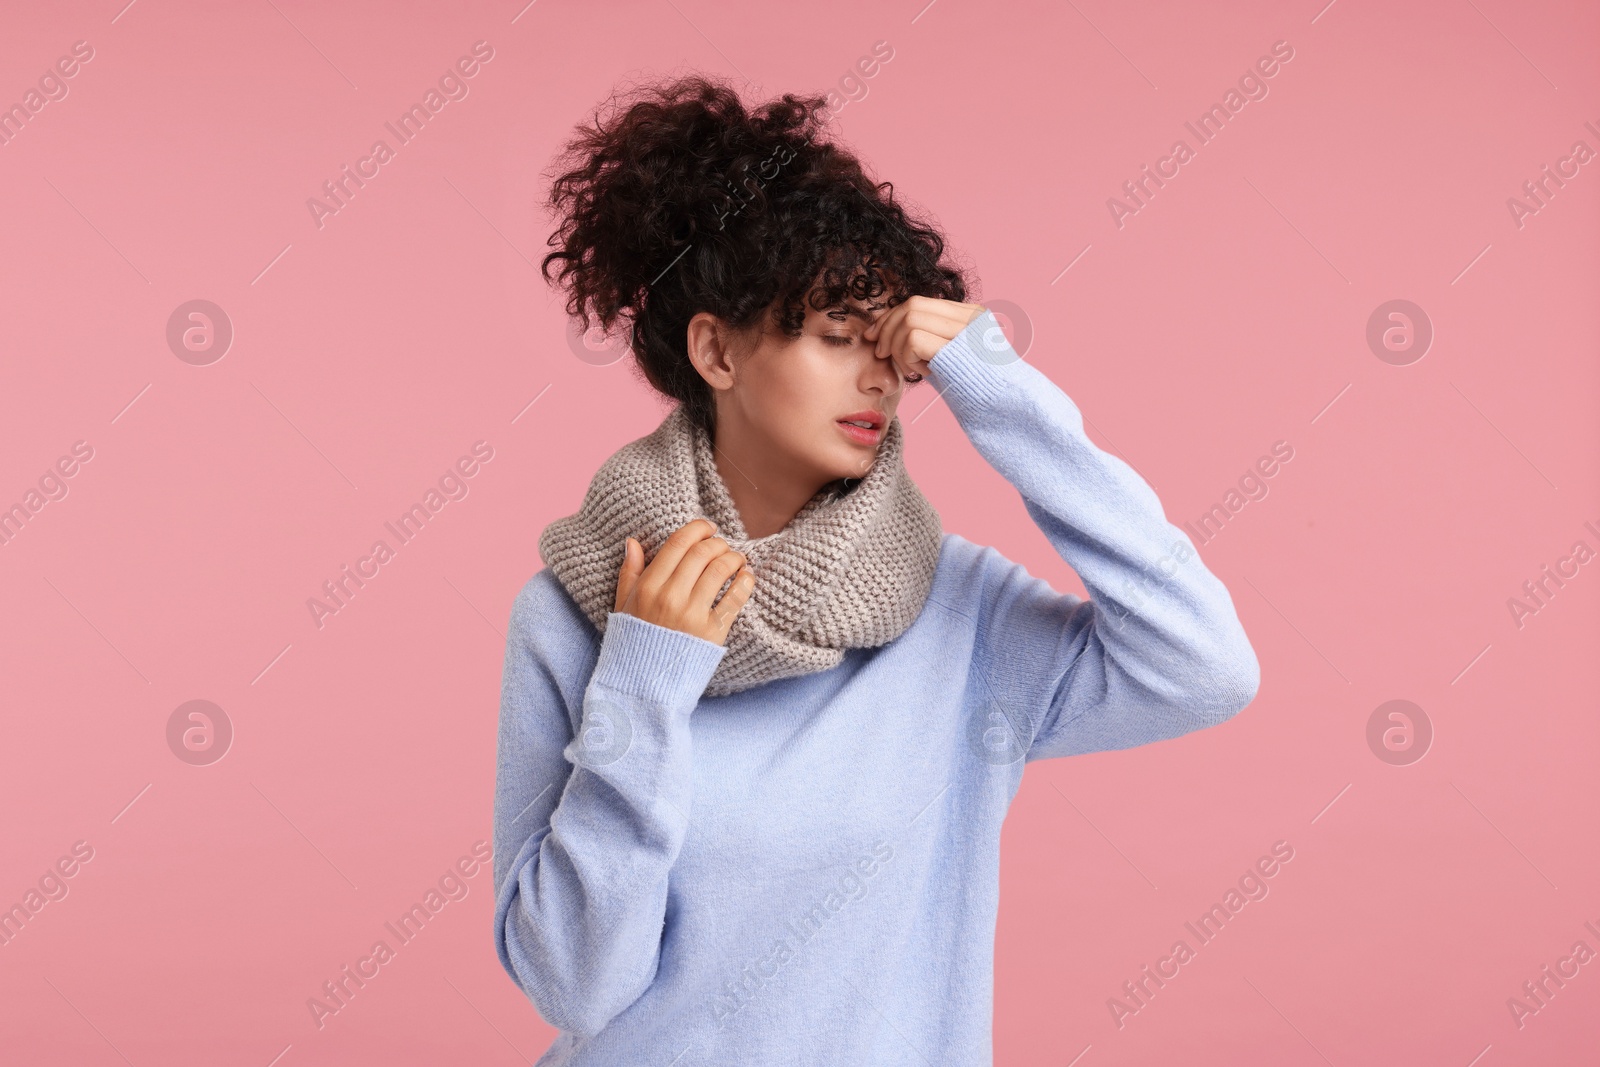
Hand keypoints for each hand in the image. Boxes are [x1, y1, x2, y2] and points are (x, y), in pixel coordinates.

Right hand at [613, 518, 754, 645]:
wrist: (644, 685)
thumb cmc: (634, 643)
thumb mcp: (623, 606)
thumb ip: (629, 572)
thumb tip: (633, 542)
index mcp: (648, 587)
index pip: (678, 543)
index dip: (698, 529)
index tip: (708, 527)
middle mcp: (670, 597)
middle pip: (702, 552)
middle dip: (717, 542)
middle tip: (722, 545)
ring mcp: (692, 614)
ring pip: (721, 569)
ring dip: (734, 558)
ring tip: (737, 559)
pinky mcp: (712, 632)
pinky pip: (736, 598)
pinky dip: (745, 581)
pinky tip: (746, 575)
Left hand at [862, 296, 986, 381]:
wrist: (1005, 408)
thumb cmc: (975, 389)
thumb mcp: (951, 356)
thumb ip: (930, 337)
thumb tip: (887, 330)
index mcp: (969, 314)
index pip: (918, 302)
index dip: (890, 317)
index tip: (875, 336)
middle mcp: (969, 315)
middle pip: (911, 305)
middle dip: (886, 328)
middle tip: (880, 352)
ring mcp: (966, 328)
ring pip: (909, 320)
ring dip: (899, 348)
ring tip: (912, 368)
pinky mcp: (958, 345)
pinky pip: (913, 339)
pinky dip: (908, 358)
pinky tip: (922, 374)